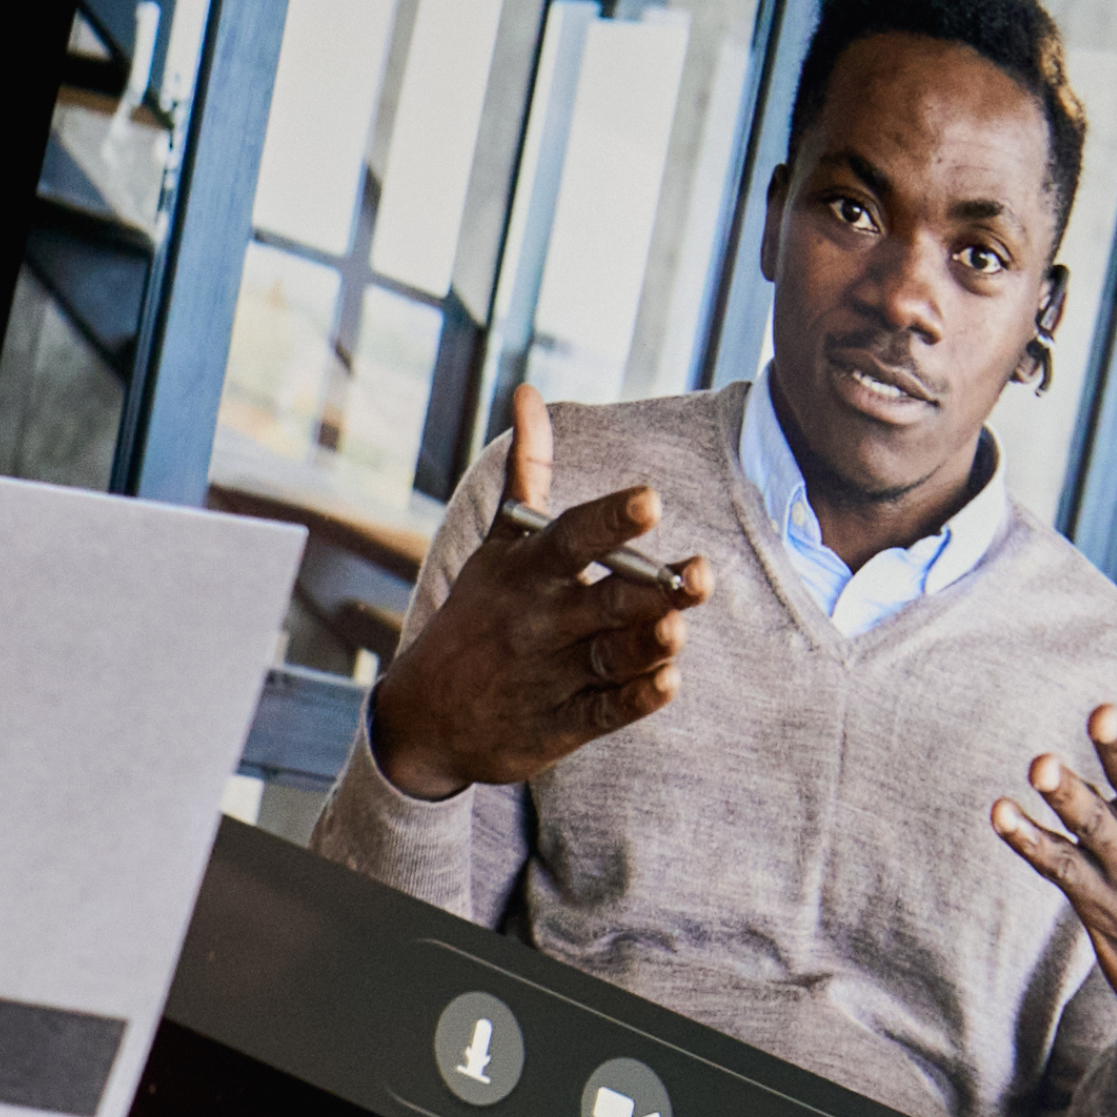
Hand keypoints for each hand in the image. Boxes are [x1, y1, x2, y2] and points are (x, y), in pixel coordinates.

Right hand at [365, 387, 704, 798]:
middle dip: (650, 591)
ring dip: (646, 645)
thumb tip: (530, 391)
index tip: (649, 501)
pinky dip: (634, 699)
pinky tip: (667, 682)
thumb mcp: (498, 544)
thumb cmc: (478, 616)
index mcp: (529, 572)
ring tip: (676, 629)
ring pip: (609, 657)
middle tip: (695, 576)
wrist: (421, 718)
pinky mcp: (558, 725)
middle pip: (604, 601)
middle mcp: (540, 621)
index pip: (573, 538)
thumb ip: (528, 471)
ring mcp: (549, 676)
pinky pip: (604, 712)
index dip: (612, 520)